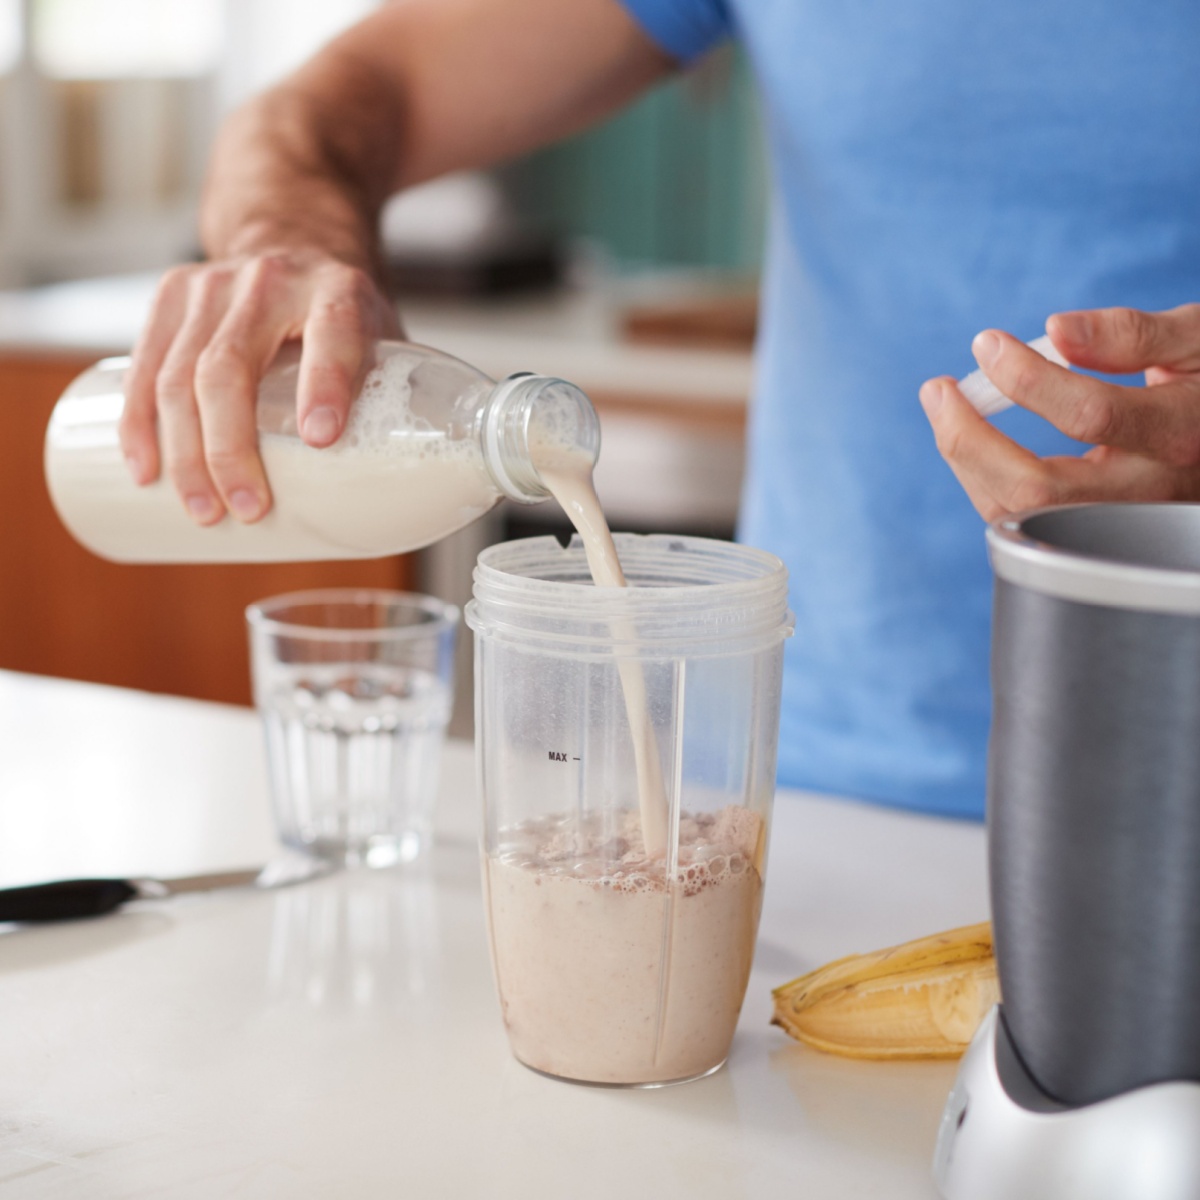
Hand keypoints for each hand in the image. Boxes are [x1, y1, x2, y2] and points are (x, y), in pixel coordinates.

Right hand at [120, 249, 400, 523]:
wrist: (294, 237)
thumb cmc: (344, 313)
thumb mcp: (382, 336)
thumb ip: (393, 398)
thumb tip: (400, 495)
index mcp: (338, 290)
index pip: (331, 332)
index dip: (325, 384)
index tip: (321, 439)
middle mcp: (272, 281)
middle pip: (231, 368)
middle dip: (232, 448)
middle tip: (247, 508)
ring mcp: (212, 284)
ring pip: (180, 374)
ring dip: (185, 452)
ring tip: (203, 509)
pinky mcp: (170, 295)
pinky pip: (143, 367)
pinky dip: (139, 425)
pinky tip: (145, 470)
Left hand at [918, 304, 1199, 520]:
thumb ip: (1134, 335)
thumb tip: (1056, 329)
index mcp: (1183, 433)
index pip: (1092, 415)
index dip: (1029, 378)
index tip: (988, 345)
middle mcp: (1151, 491)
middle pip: (1038, 489)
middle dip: (970, 440)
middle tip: (937, 389)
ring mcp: (1120, 521)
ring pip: (1020, 514)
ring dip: (967, 461)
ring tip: (945, 405)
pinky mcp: (1094, 531)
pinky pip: (1024, 518)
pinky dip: (985, 478)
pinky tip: (974, 437)